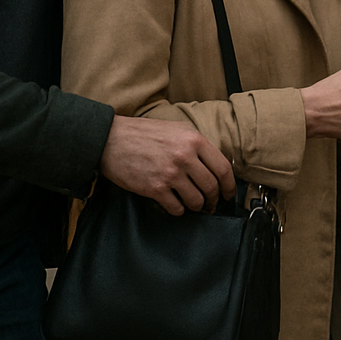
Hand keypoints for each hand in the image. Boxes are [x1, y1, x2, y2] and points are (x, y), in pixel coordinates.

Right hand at [98, 114, 236, 216]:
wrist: (111, 139)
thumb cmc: (143, 133)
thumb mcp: (176, 128)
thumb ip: (197, 144)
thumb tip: (215, 163)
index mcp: (193, 140)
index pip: (222, 168)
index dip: (230, 185)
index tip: (229, 193)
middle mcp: (185, 157)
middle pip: (211, 187)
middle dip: (214, 199)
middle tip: (212, 204)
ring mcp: (170, 174)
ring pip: (196, 200)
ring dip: (198, 207)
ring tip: (194, 206)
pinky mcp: (155, 188)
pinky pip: (176, 208)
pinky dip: (179, 210)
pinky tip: (176, 205)